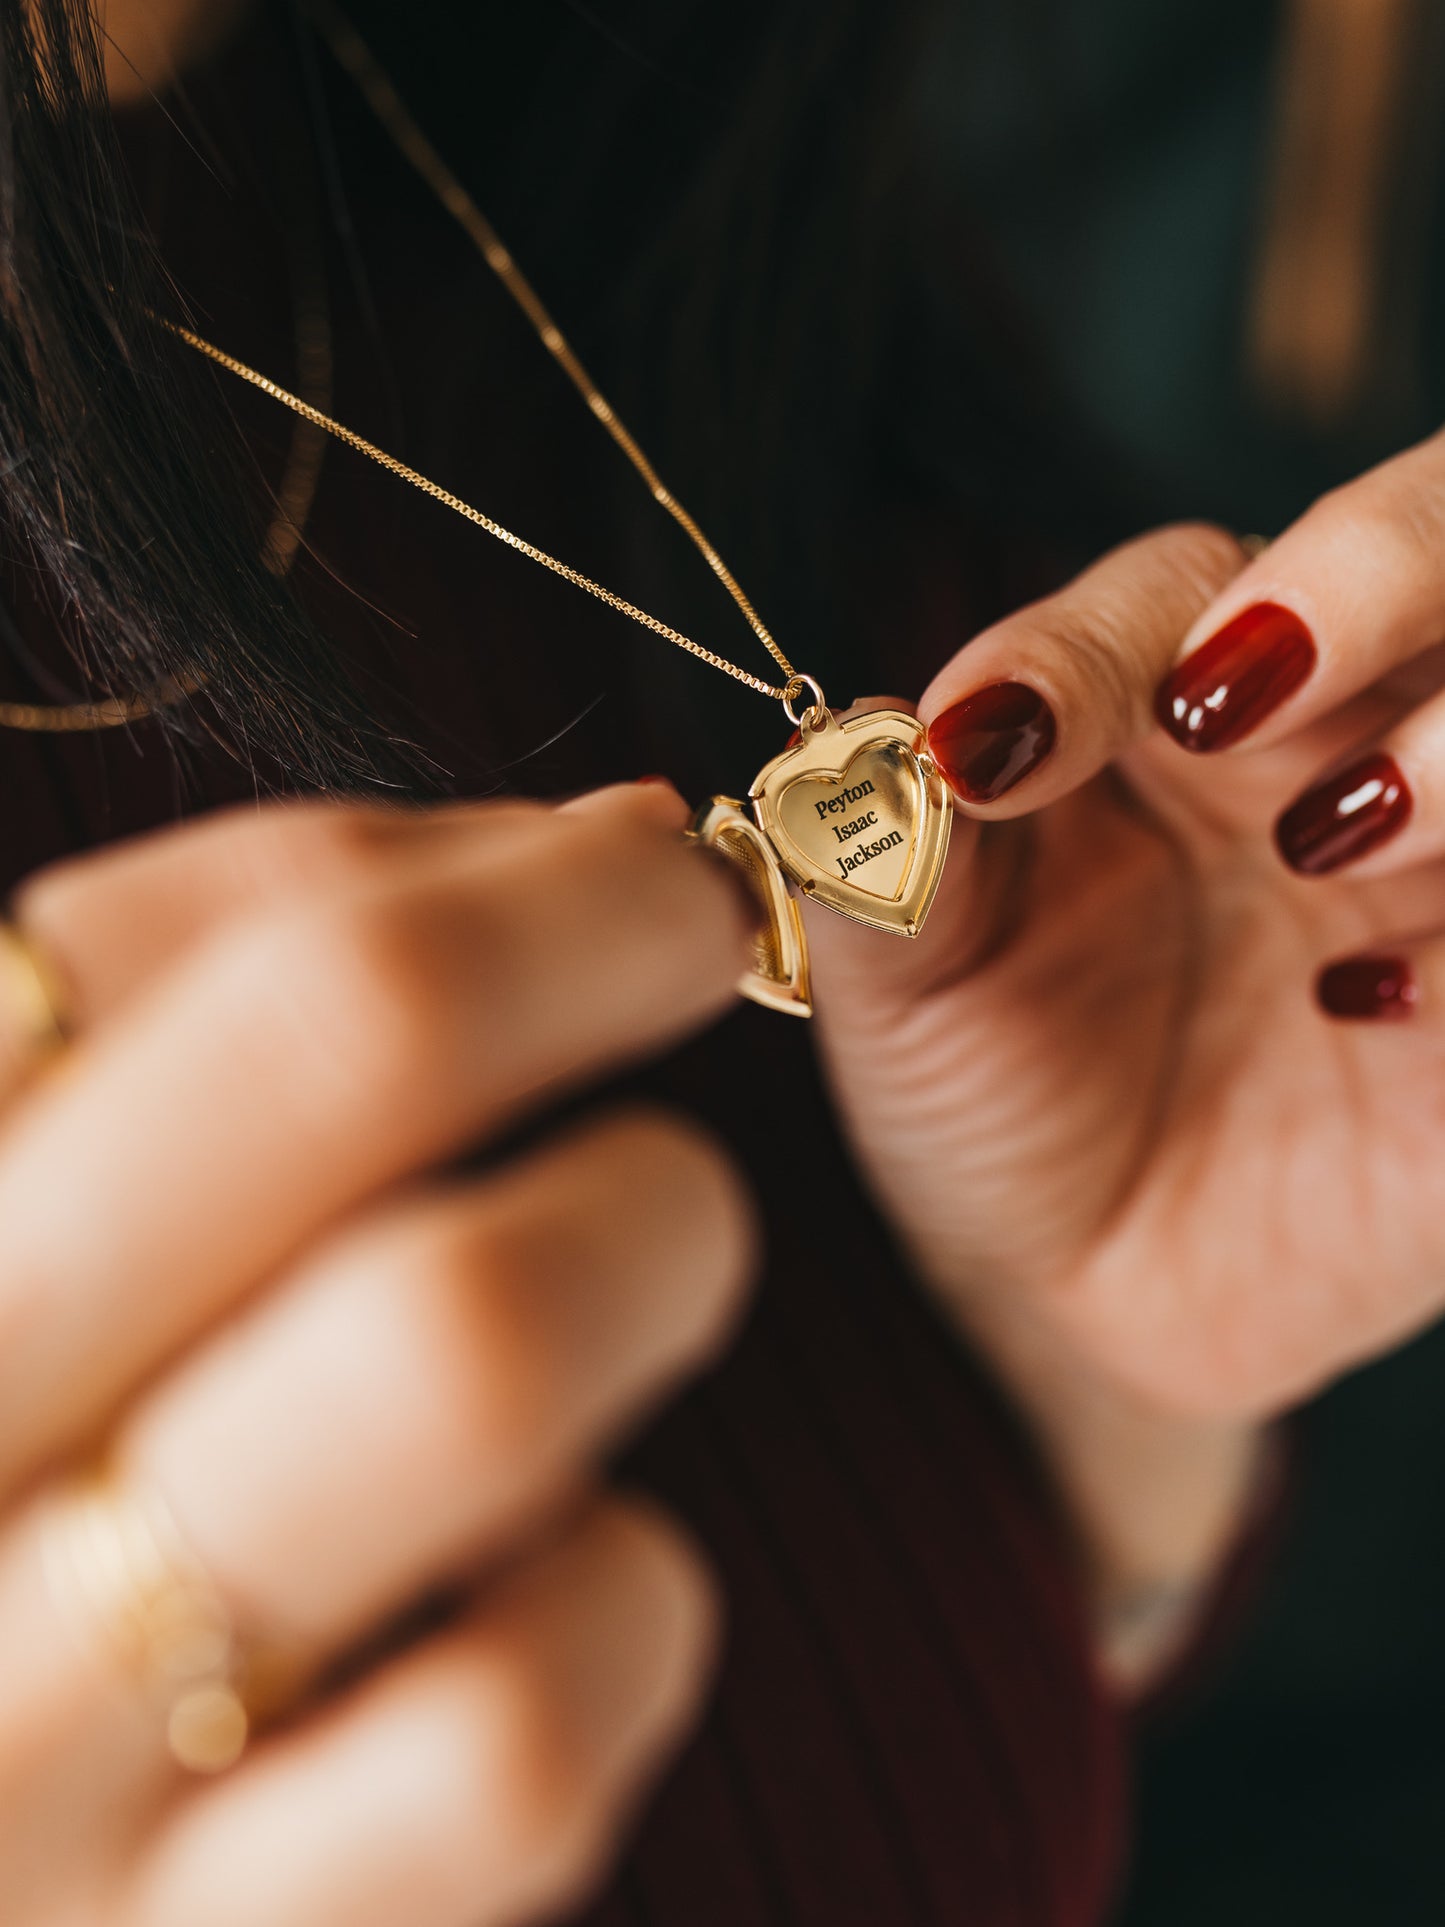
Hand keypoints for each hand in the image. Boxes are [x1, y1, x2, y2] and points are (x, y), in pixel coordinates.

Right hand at [0, 787, 755, 1926]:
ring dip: (643, 1234)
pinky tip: (579, 1578)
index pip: (132, 935)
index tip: (620, 847)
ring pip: (461, 1346)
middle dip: (590, 939)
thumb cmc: (67, 1501)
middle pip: (338, 1047)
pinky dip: (619, 1604)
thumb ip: (237, 1035)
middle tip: (698, 936)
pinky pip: (508, 1721)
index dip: (443, 847)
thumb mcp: (58, 1247)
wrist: (7, 1908)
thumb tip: (587, 840)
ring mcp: (32, 1740)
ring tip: (660, 1245)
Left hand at [808, 438, 1444, 1643]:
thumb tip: (849, 748)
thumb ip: (882, 859)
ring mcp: (1439, 859)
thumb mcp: (907, 986)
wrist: (1097, 1290)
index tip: (986, 743)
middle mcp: (1331, 735)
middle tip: (1233, 692)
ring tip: (1320, 846)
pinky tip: (1371, 1006)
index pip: (1168, 591)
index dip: (1080, 650)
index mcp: (1168, 693)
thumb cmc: (993, 1085)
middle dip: (1369, 569)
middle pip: (1426, 538)